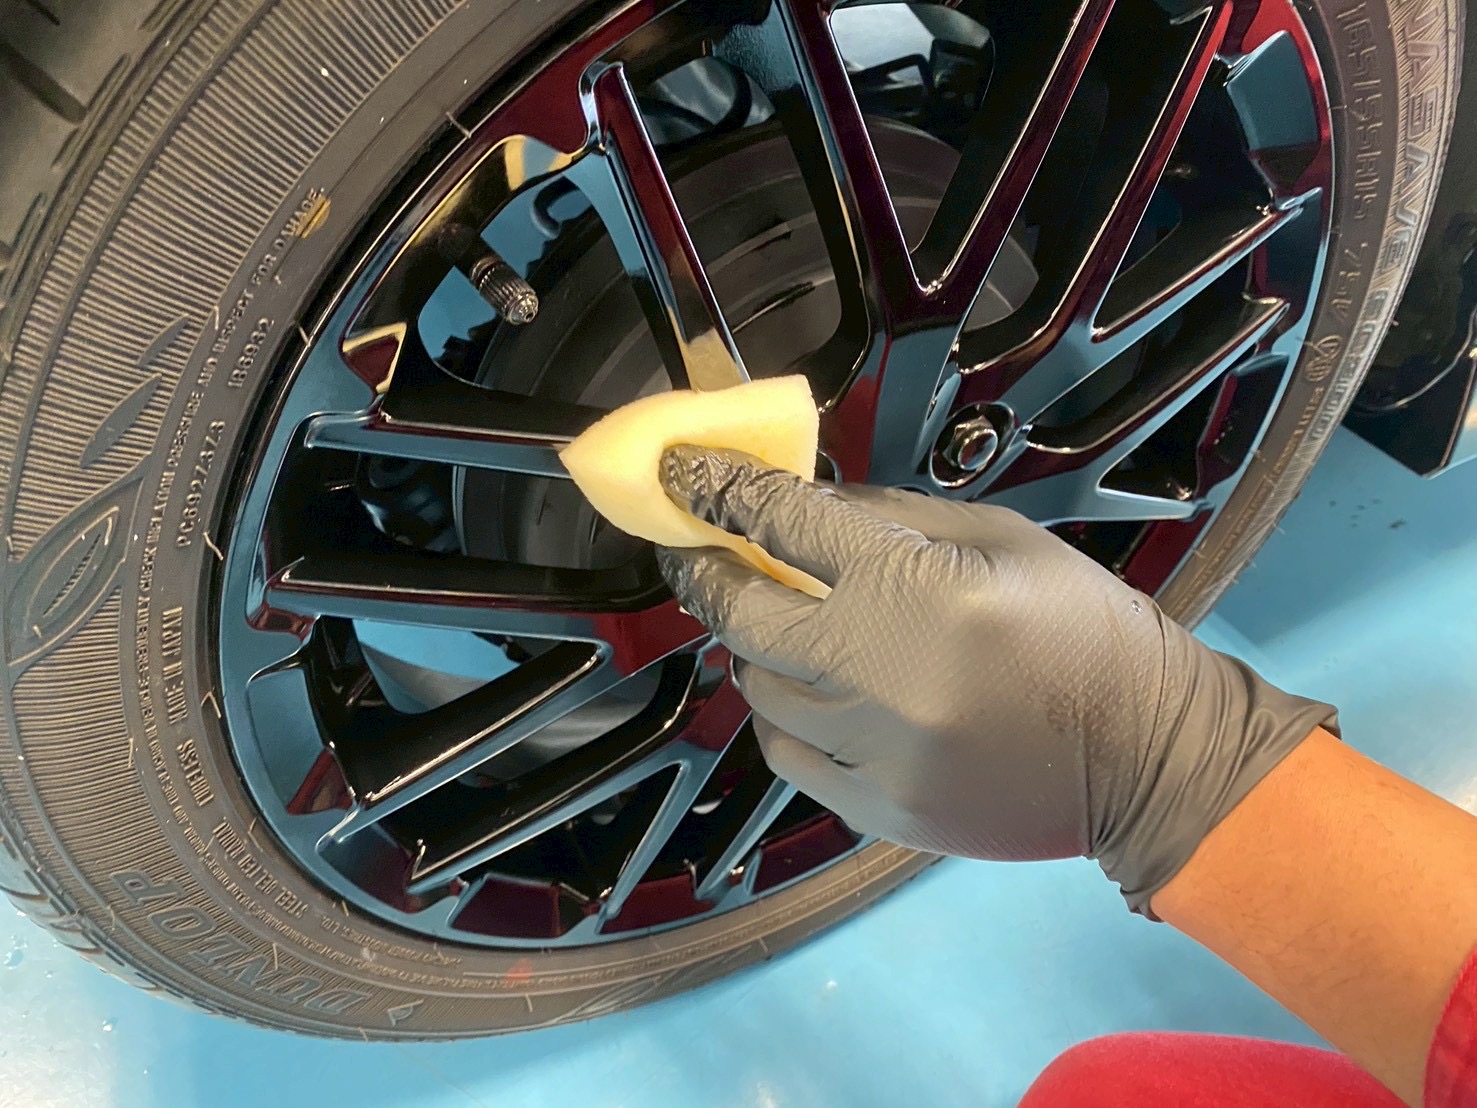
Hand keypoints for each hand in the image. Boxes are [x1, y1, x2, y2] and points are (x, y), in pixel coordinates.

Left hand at [657, 446, 1334, 912]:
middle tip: (697, 553)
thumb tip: (804, 505)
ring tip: (781, 629)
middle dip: (706, 573)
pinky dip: (785, 718)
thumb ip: (891, 517)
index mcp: (913, 586)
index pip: (781, 522)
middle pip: (742, 613)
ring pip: (759, 689)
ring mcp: (870, 750)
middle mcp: (875, 670)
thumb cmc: (1083, 629)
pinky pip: (788, 756)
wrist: (1148, 756)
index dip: (718, 491)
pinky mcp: (877, 811)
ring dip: (758, 650)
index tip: (682, 476)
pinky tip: (811, 697)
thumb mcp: (1000, 538)